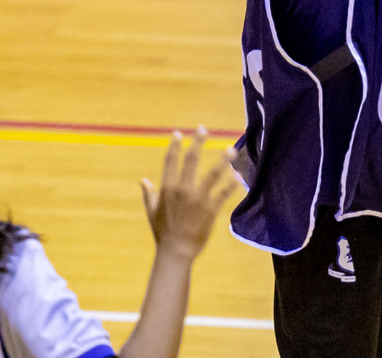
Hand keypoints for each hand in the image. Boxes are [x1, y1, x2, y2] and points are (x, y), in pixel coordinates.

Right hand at [140, 128, 238, 261]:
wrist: (175, 252)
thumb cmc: (163, 232)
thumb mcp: (152, 212)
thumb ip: (149, 194)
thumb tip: (142, 180)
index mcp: (167, 189)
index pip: (170, 162)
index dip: (174, 146)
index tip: (178, 133)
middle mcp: (183, 190)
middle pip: (191, 161)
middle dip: (197, 143)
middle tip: (203, 129)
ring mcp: (198, 199)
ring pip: (213, 174)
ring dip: (223, 160)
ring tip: (231, 149)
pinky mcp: (211, 208)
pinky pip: (224, 192)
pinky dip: (232, 184)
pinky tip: (239, 176)